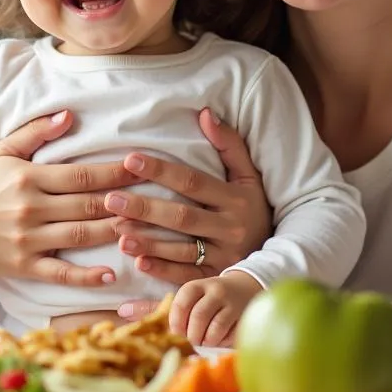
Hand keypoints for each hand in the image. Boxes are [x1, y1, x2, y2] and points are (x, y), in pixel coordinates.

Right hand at [0, 110, 140, 286]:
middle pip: (87, 204)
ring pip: (81, 235)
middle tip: (157, 198)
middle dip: (124, 201)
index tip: (141, 167)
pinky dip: (87, 275)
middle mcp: (30, 208)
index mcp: (28, 177)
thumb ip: (36, 131)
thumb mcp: (4, 151)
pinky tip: (113, 273)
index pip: (81, 175)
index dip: (114, 172)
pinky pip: (61, 273)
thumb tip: (70, 114)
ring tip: (146, 229)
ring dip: (115, 232)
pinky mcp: (25, 267)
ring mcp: (28, 240)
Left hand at [112, 108, 270, 319]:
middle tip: (111, 198)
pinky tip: (138, 262)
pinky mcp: (218, 277)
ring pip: (182, 249)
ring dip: (148, 241)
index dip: (161, 170)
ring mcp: (224, 255)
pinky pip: (188, 275)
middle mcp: (230, 227)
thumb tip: (205, 114)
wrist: (280, 253)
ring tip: (118, 229)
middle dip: (145, 207)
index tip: (131, 160)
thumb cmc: (255, 208)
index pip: (193, 181)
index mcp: (235, 198)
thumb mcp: (249, 176)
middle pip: (182, 216)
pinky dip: (163, 270)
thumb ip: (229, 144)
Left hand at [170, 271, 262, 346]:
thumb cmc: (210, 298)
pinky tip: (219, 340)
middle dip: (192, 335)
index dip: (176, 323)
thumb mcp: (195, 297)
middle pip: (199, 316)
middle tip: (192, 342)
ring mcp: (232, 304)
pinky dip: (222, 342)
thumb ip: (183, 312)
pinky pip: (231, 335)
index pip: (182, 304)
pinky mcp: (244, 317)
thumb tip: (175, 335)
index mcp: (198, 286)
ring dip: (207, 341)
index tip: (178, 332)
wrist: (242, 289)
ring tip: (205, 343)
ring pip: (216, 328)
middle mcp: (215, 292)